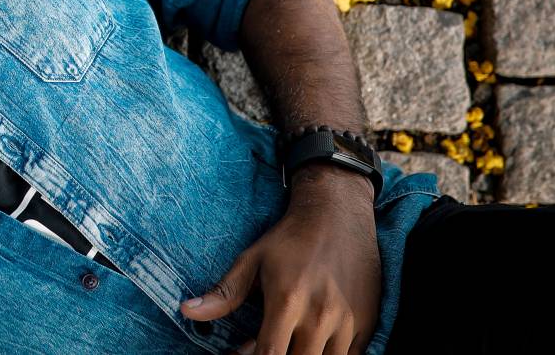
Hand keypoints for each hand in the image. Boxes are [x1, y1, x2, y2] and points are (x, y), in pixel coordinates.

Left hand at [180, 168, 380, 354]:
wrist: (339, 213)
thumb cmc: (290, 238)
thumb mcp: (252, 260)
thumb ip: (224, 293)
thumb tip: (187, 312)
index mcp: (288, 301)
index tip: (239, 353)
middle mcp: (320, 317)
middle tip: (261, 345)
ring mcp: (347, 323)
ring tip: (286, 341)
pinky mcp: (367, 324)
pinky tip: (311, 342)